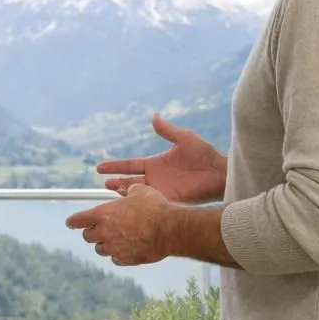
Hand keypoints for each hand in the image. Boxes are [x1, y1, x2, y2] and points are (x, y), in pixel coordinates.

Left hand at [65, 184, 176, 265]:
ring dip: (104, 244)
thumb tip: (129, 190)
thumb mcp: (140, 191)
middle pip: (87, 236)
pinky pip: (115, 259)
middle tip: (98, 229)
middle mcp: (104, 232)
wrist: (168, 229)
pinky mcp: (125, 259)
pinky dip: (118, 254)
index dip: (73, 221)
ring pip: (100, 250)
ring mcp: (114, 248)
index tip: (71, 223)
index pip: (77, 220)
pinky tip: (125, 249)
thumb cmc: (154, 207)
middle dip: (92, 232)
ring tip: (114, 239)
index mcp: (103, 214)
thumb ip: (129, 191)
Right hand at [97, 114, 226, 203]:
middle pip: (129, 181)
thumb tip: (154, 116)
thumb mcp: (184, 139)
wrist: (219, 172)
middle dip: (116, 182)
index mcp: (155, 164)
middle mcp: (155, 178)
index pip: (130, 166)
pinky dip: (138, 203)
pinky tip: (129, 203)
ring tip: (114, 190)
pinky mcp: (168, 200)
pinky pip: (149, 203)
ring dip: (124, 193)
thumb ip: (167, 130)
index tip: (99, 167)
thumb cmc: (204, 155)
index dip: (115, 166)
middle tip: (106, 183)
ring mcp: (161, 190)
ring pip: (136, 193)